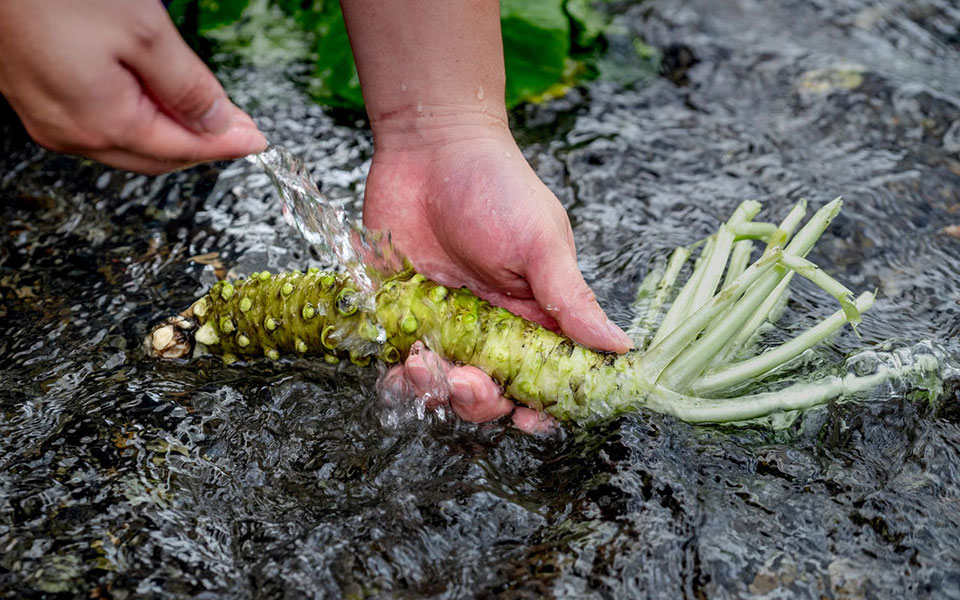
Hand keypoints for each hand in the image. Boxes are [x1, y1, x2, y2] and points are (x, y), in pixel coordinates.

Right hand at [0, 0, 266, 173]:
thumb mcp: (145, 33)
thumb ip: (188, 87)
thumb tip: (219, 123)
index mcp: (102, 123)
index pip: (183, 149)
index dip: (226, 144)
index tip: (256, 139)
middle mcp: (69, 132)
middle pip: (156, 154)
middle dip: (201, 143)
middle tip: (236, 127)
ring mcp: (46, 118)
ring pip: (126, 142)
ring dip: (169, 131)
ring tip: (204, 112)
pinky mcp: (34, 98)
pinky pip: (99, 123)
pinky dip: (136, 118)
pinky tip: (155, 99)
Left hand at [363, 112, 632, 431]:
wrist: (429, 144)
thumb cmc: (496, 185)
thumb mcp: (541, 243)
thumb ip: (572, 300)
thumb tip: (621, 348)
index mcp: (533, 315)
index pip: (542, 377)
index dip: (539, 406)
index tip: (529, 418)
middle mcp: (489, 327)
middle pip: (489, 391)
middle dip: (479, 400)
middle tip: (466, 382)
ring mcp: (442, 322)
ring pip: (440, 384)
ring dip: (435, 391)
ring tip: (423, 366)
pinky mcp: (400, 312)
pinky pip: (397, 361)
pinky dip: (397, 377)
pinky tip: (398, 368)